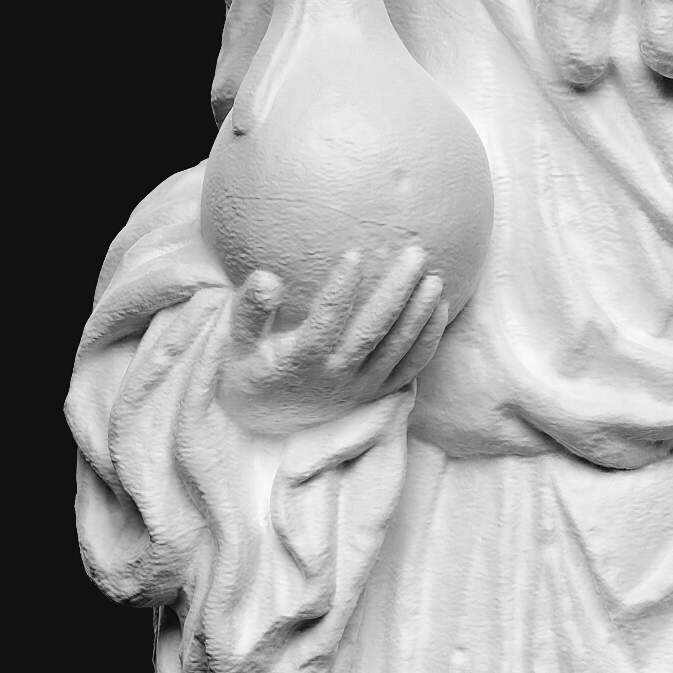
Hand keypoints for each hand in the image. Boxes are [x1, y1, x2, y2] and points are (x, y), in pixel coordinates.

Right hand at [221, 242, 452, 435]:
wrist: (268, 421)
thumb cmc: (251, 370)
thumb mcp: (234, 344)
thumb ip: (247, 310)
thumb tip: (268, 279)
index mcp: (301, 361)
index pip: (326, 322)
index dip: (340, 289)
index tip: (355, 252)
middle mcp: (336, 377)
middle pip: (372, 332)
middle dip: (396, 292)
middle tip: (415, 253)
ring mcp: (361, 388)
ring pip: (397, 350)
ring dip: (419, 314)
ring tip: (434, 277)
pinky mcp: (377, 393)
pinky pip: (410, 368)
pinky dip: (427, 340)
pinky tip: (439, 306)